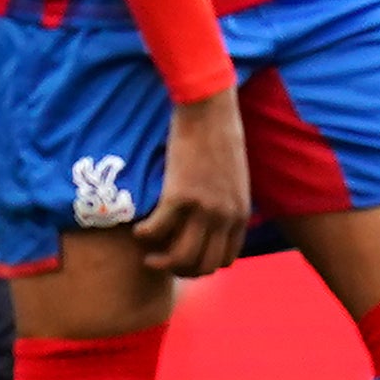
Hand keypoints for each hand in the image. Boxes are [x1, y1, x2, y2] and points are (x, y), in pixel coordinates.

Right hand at [134, 86, 249, 280]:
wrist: (209, 109)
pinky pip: (157, 230)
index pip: (226, 260)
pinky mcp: (179, 194)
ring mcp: (203, 208)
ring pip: (181, 257)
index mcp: (241, 213)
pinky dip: (144, 235)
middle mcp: (225, 216)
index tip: (185, 257)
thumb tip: (212, 219)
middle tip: (162, 260)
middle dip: (181, 270)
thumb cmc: (220, 136)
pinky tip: (138, 229)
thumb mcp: (235, 177)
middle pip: (204, 265)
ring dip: (161, 262)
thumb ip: (228, 202)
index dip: (202, 266)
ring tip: (148, 255)